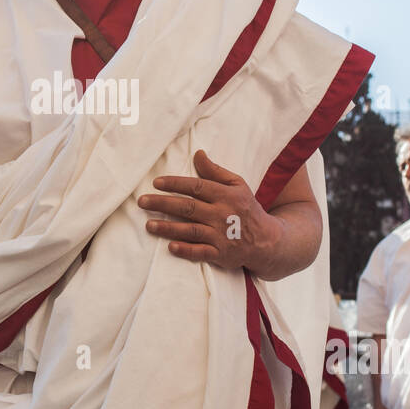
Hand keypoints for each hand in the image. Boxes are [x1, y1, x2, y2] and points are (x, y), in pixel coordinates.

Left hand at [138, 150, 280, 270]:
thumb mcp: (237, 185)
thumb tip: (198, 153)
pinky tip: (171, 247)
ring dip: (168, 228)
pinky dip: (186, 250)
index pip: (196, 187)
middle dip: (163, 204)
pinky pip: (201, 253)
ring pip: (191, 230)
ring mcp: (222, 236)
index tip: (156, 183)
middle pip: (188, 208)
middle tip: (142, 202)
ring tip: (148, 225)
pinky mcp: (221, 254)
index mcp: (226, 195)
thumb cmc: (246, 208)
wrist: (267, 240)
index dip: (175, 184)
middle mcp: (223, 215)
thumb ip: (215, 171)